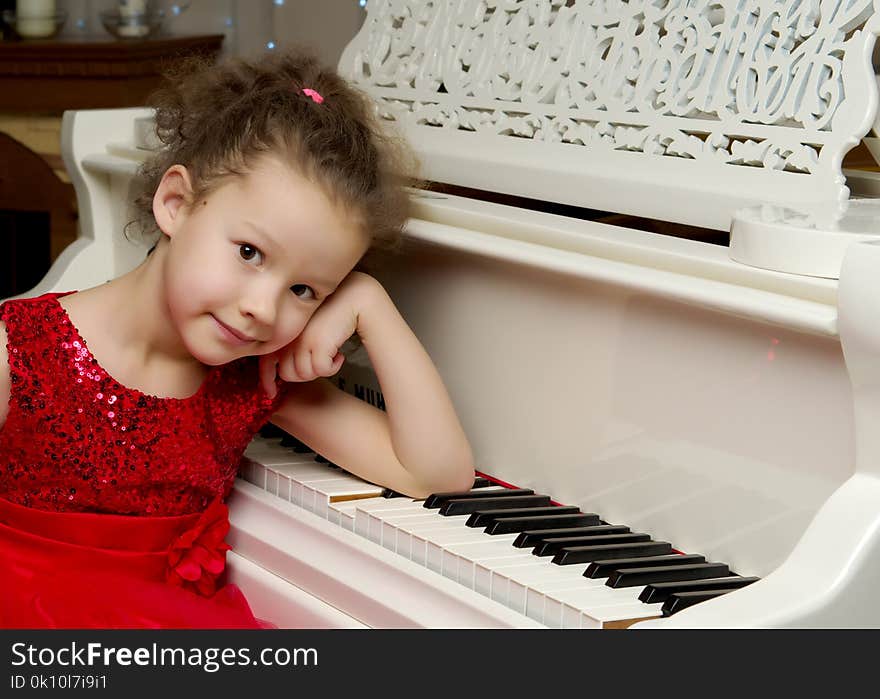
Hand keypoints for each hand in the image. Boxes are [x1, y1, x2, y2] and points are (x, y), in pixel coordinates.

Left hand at [259, 272, 375, 396]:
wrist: (349, 299)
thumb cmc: (329, 316)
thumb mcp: (304, 332)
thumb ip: (293, 349)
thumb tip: (286, 375)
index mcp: (282, 335)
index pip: (266, 363)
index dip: (267, 382)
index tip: (271, 394)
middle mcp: (288, 339)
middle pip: (289, 375)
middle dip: (305, 374)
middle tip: (320, 362)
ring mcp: (301, 342)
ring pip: (306, 375)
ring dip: (321, 370)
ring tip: (330, 354)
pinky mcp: (316, 344)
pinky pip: (323, 371)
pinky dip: (334, 367)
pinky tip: (339, 355)